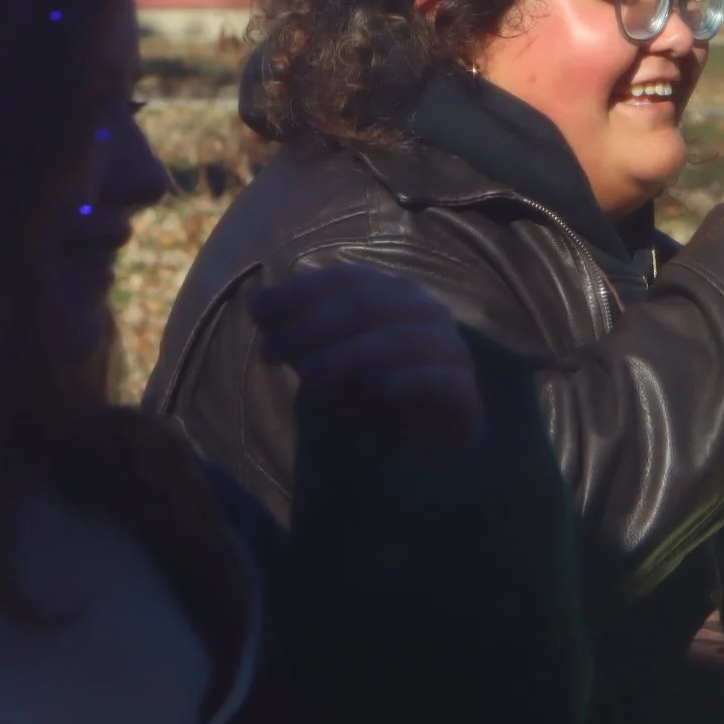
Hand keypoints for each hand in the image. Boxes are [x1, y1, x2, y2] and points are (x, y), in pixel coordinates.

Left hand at [246, 264, 483, 457]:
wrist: (428, 445)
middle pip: (369, 304)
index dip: (301, 290)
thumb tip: (258, 304)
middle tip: (271, 352)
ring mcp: (450, 349)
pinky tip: (377, 388)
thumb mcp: (324, 365)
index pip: (346, 278)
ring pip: (400, 339)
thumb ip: (298, 336)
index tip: (258, 310)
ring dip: (349, 354)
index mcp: (392, 294)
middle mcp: (424, 312)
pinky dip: (408, 378)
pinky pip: (440, 377)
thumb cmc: (371, 396)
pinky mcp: (465, 392)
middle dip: (313, 325)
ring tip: (308, 377)